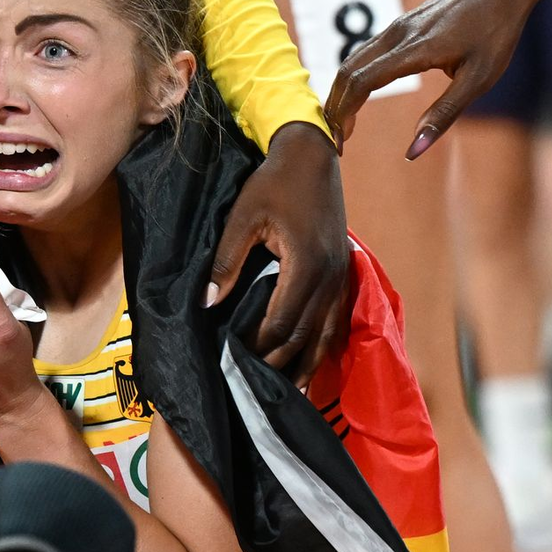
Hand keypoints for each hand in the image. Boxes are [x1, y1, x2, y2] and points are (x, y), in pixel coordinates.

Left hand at [209, 122, 347, 379]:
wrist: (313, 156)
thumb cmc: (273, 183)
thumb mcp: (242, 217)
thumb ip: (226, 261)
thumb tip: (208, 303)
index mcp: (305, 265)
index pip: (280, 324)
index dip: (257, 348)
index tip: (233, 364)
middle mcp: (330, 278)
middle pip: (303, 338)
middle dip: (276, 364)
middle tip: (249, 388)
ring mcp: (341, 277)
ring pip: (323, 337)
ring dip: (303, 366)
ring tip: (283, 395)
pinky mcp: (344, 273)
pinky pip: (334, 323)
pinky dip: (319, 348)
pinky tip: (307, 365)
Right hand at [325, 0, 529, 157]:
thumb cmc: (496, 32)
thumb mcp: (479, 79)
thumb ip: (444, 114)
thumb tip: (414, 151)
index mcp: (415, 49)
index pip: (362, 82)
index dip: (345, 113)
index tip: (342, 141)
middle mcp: (397, 34)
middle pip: (348, 71)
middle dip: (335, 106)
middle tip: (337, 138)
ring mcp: (396, 26)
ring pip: (352, 60)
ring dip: (341, 92)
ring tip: (343, 121)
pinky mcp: (399, 24)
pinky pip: (364, 52)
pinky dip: (353, 77)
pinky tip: (358, 94)